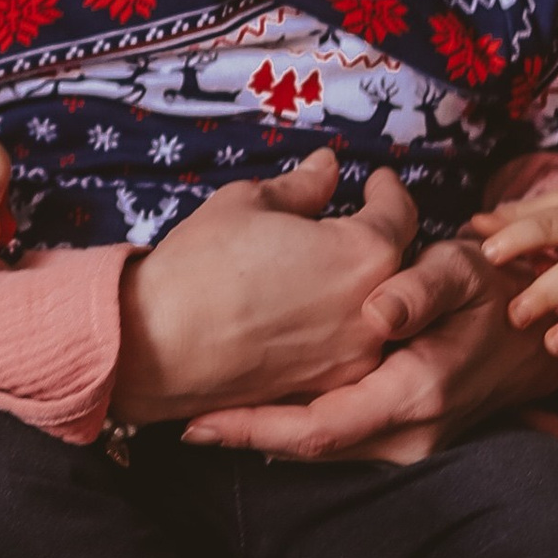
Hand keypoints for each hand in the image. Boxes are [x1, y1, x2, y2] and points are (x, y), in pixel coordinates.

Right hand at [113, 149, 421, 427]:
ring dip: (364, 287)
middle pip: (398, 266)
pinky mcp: (325, 388)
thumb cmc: (199, 265)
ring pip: (379, 313)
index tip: (377, 183)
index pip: (399, 214)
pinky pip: (349, 349)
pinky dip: (340, 326)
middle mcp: (373, 310)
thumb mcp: (248, 202)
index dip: (388, 192)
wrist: (158, 346)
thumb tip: (328, 168)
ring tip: (328, 269)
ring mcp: (352, 357)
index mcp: (364, 252)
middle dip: (380, 239)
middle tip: (355, 221)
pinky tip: (308, 312)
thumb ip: (303, 186)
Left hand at [180, 230, 557, 461]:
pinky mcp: (402, 439)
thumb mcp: (463, 271)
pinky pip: (337, 440)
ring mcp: (409, 444)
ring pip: (319, 448)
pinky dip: (291, 429)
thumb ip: (422, 286)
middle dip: (246, 435)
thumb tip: (379, 309)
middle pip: (307, 448)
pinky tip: (250, 413)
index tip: (201, 418)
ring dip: (264, 434)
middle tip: (181, 417)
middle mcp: (410, 434)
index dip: (255, 428)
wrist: (537, 333)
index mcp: (415, 393)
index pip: (317, 428)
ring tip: (202, 415)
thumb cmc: (491, 291)